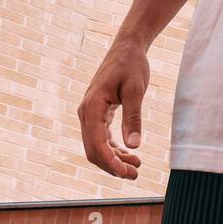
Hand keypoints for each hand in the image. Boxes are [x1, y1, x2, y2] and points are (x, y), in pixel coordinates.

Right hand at [78, 37, 148, 178]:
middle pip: (94, 150)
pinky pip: (101, 137)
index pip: (96, 144)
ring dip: (114, 159)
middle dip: (112, 165)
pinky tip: (129, 155)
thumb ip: (133, 117)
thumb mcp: (135, 90)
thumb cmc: (131, 65)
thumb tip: (134, 146)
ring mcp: (90, 113)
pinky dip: (114, 149)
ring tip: (136, 167)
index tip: (127, 173)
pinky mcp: (98, 113)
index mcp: (92, 107)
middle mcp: (86, 113)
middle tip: (135, 175)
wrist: (127, 48)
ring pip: (97, 146)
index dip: (110, 162)